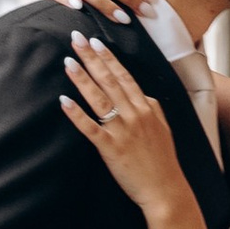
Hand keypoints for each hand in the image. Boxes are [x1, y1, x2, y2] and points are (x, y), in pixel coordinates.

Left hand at [59, 31, 191, 210]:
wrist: (165, 189)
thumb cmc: (163, 160)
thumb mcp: (162, 126)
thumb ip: (151, 107)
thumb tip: (140, 94)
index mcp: (146, 107)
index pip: (125, 76)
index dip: (108, 57)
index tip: (96, 41)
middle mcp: (134, 114)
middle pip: (109, 80)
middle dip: (91, 58)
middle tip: (76, 39)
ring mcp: (122, 131)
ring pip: (99, 99)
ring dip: (82, 78)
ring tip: (68, 61)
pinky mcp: (111, 148)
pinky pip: (90, 128)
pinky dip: (76, 114)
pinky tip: (63, 101)